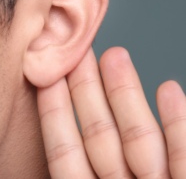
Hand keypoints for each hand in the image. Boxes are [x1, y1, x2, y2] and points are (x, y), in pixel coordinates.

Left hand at [37, 47, 185, 177]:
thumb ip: (66, 167)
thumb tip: (47, 110)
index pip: (65, 153)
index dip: (54, 113)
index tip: (47, 76)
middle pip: (100, 135)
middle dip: (88, 90)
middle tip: (78, 52)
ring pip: (139, 137)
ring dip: (128, 94)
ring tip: (115, 54)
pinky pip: (184, 156)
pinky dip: (179, 123)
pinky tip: (169, 89)